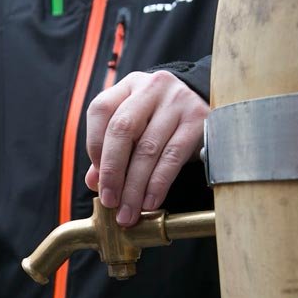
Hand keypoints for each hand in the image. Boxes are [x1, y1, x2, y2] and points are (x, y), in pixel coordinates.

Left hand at [85, 70, 208, 225]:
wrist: (204, 104)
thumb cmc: (160, 120)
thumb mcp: (134, 127)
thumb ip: (110, 150)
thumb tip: (94, 182)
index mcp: (129, 86)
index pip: (101, 110)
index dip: (94, 146)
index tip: (97, 179)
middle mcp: (152, 88)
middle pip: (122, 130)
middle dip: (112, 171)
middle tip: (110, 201)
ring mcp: (177, 102)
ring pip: (148, 149)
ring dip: (134, 187)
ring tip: (128, 212)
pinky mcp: (198, 121)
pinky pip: (172, 157)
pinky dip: (158, 184)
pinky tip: (149, 202)